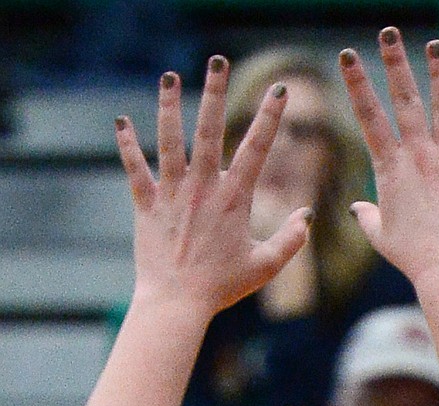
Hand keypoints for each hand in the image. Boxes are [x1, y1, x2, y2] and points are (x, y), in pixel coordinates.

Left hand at [115, 57, 310, 317]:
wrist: (177, 302)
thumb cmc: (223, 287)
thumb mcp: (266, 267)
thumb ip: (291, 240)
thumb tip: (307, 215)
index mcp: (233, 199)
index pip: (256, 148)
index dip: (270, 118)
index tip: (280, 91)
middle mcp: (202, 188)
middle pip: (209, 129)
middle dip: (215, 91)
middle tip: (218, 60)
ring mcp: (172, 193)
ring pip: (169, 140)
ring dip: (168, 105)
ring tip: (168, 76)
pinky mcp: (146, 204)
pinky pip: (135, 168)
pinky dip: (127, 145)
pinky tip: (121, 121)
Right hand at [339, 31, 438, 288]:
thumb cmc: (413, 257)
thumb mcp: (381, 236)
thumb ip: (367, 216)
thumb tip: (356, 208)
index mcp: (391, 168)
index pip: (369, 117)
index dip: (357, 84)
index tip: (347, 55)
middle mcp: (420, 157)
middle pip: (405, 101)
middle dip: (395, 64)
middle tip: (390, 32)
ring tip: (436, 44)